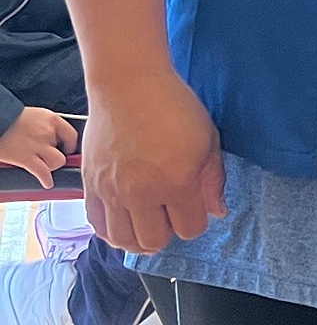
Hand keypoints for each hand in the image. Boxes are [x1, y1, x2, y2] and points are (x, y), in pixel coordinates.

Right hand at [0, 106, 77, 188]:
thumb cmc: (9, 117)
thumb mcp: (33, 115)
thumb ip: (43, 125)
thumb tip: (48, 135)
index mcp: (50, 118)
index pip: (71, 134)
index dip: (70, 144)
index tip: (66, 148)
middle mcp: (47, 131)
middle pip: (63, 150)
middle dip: (58, 155)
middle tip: (50, 157)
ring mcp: (38, 145)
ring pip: (57, 162)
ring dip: (52, 166)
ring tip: (46, 167)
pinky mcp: (26, 158)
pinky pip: (43, 172)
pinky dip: (46, 179)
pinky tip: (46, 182)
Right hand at [81, 72, 224, 250]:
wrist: (129, 84)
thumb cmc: (173, 106)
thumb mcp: (208, 139)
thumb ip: (213, 180)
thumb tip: (217, 212)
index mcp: (177, 183)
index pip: (190, 229)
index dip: (196, 221)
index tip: (193, 205)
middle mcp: (142, 193)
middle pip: (154, 241)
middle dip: (168, 232)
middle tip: (170, 213)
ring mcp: (112, 190)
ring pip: (122, 240)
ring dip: (138, 237)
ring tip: (147, 222)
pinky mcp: (91, 184)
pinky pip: (97, 224)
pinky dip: (110, 230)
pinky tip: (123, 220)